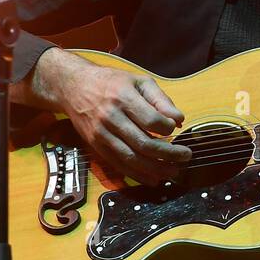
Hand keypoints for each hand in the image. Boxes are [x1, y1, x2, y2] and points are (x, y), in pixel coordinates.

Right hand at [35, 49, 191, 185]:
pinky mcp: (96, 146)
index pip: (150, 120)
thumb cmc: (112, 82)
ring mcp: (102, 134)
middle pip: (143, 143)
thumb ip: (161, 99)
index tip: (175, 129)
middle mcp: (111, 118)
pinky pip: (118, 164)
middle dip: (168, 154)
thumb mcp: (139, 81)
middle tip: (185, 156)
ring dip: (155, 169)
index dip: (167, 128)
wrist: (74, 87)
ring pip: (131, 158)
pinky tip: (153, 178)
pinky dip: (137, 175)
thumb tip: (178, 120)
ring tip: (173, 171)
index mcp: (123, 98)